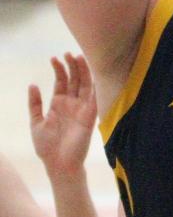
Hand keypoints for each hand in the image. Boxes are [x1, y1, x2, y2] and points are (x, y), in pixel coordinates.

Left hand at [29, 53, 97, 177]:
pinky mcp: (91, 114)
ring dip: (82, 71)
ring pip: (85, 84)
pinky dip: (95, 85)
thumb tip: (33, 85)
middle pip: (74, 79)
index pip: (61, 81)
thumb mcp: (35, 123)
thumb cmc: (46, 146)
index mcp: (58, 103)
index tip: (54, 58)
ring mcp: (82, 107)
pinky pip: (95, 97)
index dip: (59, 69)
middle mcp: (72, 102)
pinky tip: (94, 73)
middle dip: (72, 65)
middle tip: (68, 53)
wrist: (58, 163)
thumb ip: (34, 104)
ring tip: (78, 56)